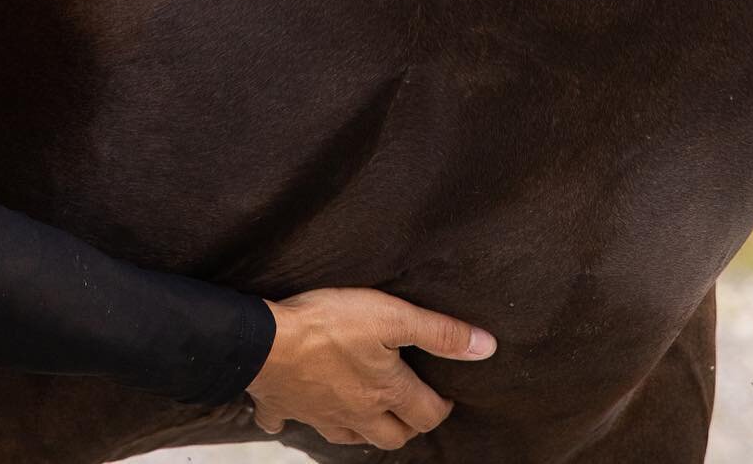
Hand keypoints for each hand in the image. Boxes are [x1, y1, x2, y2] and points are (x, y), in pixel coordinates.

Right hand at [245, 286, 496, 450]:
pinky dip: (302, 420)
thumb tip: (486, 348)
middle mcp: (358, 412)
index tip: (443, 395)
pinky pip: (294, 423)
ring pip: (351, 436)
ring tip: (368, 413)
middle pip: (392, 435)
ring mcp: (321, 415)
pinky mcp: (288, 407)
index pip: (426, 413)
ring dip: (364, 430)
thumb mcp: (390, 316)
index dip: (440, 406)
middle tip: (410, 405)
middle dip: (407, 425)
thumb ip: (438, 332)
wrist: (266, 342)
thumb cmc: (328, 325)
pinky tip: (300, 410)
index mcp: (385, 391)